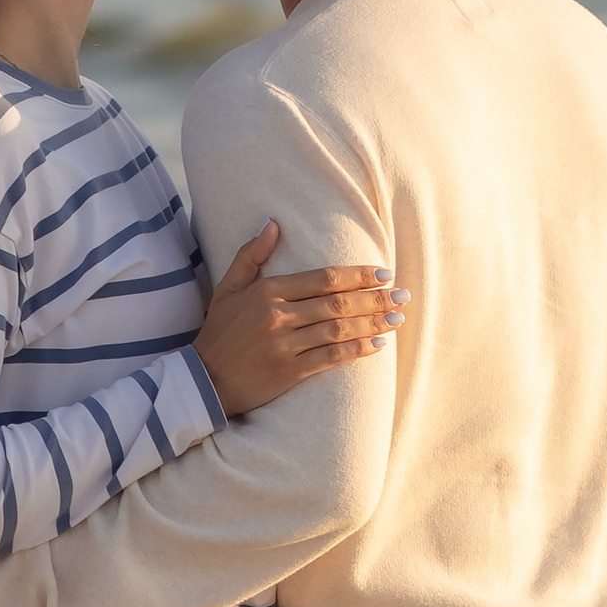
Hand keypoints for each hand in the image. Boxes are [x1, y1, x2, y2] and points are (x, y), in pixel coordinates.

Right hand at [196, 221, 408, 417]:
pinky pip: (331, 358)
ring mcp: (284, 345)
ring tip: (397, 318)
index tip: (384, 274)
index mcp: (266, 292)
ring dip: (372, 324)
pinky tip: (378, 344)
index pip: (322, 279)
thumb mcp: (227, 288)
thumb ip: (250, 256)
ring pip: (338, 330)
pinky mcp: (288, 372)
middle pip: (336, 303)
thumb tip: (272, 224)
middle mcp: (277, 316)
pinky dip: (357, 350)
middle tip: (403, 296)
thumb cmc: (218, 333)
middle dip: (374, 299)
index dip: (357, 276)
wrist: (202, 381)